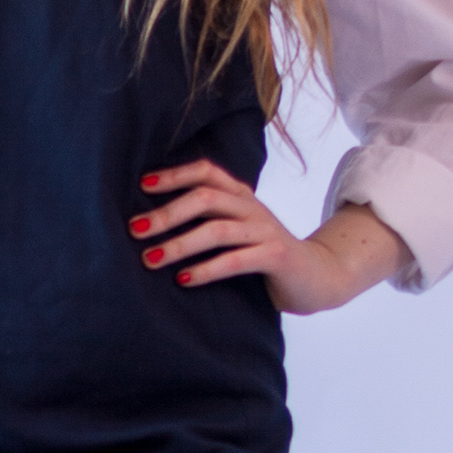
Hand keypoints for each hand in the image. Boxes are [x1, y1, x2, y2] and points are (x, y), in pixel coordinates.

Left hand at [129, 159, 408, 313]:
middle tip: (135, 230)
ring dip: (180, 245)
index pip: (206, 173)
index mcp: (241, 197)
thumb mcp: (236, 233)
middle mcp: (252, 208)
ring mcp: (266, 231)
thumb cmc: (263, 256)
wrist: (317, 278)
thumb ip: (207, 222)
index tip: (142, 185)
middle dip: (167, 213)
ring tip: (150, 260)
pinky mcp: (277, 257)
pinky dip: (207, 270)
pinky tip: (184, 279)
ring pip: (217, 230)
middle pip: (205, 199)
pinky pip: (236, 260)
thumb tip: (151, 225)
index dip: (175, 175)